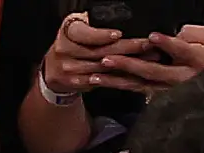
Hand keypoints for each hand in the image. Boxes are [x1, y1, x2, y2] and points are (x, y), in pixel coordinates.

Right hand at [41, 12, 155, 95]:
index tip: (118, 34)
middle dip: (127, 48)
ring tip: (150, 59)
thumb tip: (119, 19)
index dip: (101, 35)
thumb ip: (92, 25)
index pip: (84, 34)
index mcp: (68, 32)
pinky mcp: (80, 83)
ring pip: (106, 68)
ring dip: (130, 65)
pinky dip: (124, 79)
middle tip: (147, 45)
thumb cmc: (70, 42)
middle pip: (100, 51)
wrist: (53, 70)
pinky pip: (106, 82)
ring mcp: (72, 70)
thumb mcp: (76, 27)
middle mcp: (67, 51)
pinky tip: (139, 77)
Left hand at [97, 24, 203, 88]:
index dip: (167, 44)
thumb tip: (175, 33)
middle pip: (153, 71)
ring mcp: (169, 90)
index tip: (153, 37)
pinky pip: (137, 90)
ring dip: (118, 80)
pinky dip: (120, 85)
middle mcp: (180, 78)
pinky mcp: (160, 95)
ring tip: (98, 73)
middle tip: (109, 59)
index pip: (181, 51)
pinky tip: (103, 81)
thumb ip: (195, 34)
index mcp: (196, 61)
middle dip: (130, 65)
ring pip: (140, 85)